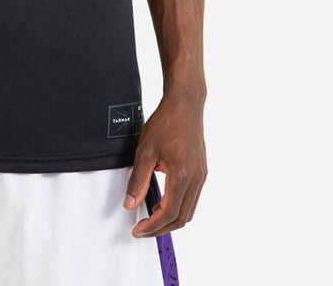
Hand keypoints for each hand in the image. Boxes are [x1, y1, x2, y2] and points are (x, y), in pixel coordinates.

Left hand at [122, 94, 206, 237]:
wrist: (185, 104)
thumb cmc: (167, 122)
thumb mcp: (145, 151)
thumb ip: (138, 180)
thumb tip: (130, 203)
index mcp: (182, 175)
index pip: (169, 213)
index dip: (152, 226)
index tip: (139, 229)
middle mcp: (196, 179)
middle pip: (182, 218)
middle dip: (161, 228)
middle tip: (143, 228)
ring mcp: (201, 176)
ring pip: (189, 210)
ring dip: (171, 218)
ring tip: (151, 216)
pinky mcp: (201, 172)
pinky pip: (192, 198)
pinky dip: (179, 206)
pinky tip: (164, 201)